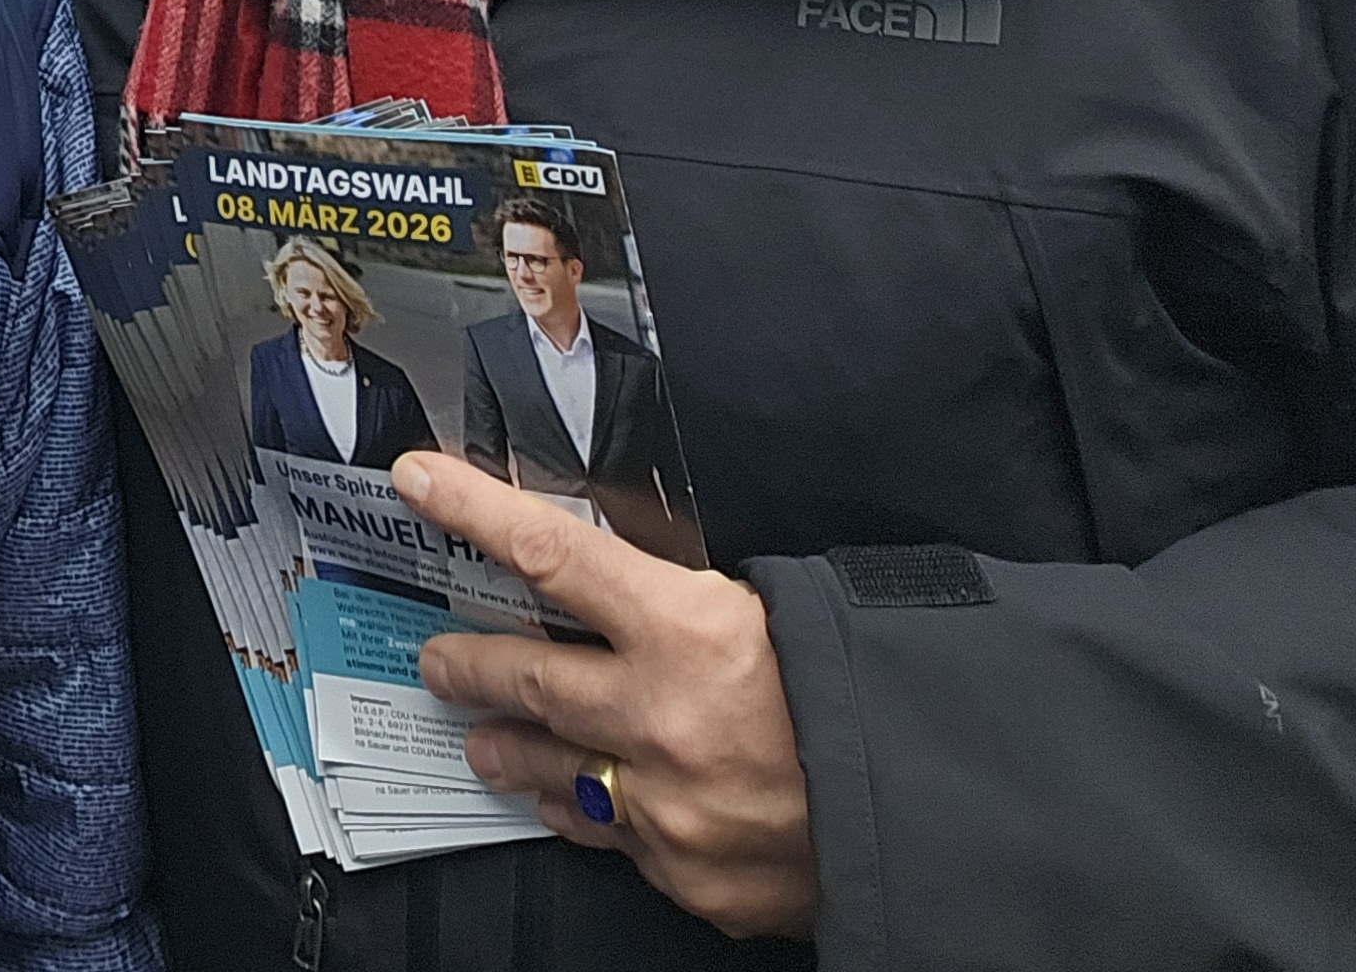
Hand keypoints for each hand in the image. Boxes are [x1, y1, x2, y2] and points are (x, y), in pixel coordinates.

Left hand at [395, 451, 818, 941]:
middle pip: (524, 677)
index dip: (473, 511)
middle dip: (469, 664)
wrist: (938, 818)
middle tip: (438, 659)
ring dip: (508, 747)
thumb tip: (609, 573)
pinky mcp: (682, 872)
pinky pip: (606, 836)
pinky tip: (566, 800)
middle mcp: (659, 716)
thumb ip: (682, 598)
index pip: (550, 552)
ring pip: (547, 767)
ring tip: (479, 737)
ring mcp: (664, 802)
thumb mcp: (773, 612)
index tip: (418, 482)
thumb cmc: (859, 695)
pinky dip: (584, 812)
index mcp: (687, 629)